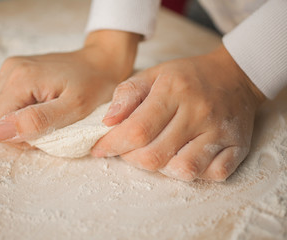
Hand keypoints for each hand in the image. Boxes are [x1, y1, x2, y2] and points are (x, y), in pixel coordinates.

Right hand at [0, 30, 139, 146]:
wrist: (100, 62)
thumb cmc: (94, 86)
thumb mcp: (74, 109)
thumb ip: (37, 121)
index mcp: (20, 79)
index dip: (17, 138)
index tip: (44, 131)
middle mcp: (9, 70)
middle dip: (16, 131)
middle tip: (47, 125)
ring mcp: (9, 68)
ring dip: (16, 122)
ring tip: (44, 116)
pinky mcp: (14, 71)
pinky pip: (2, 102)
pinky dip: (17, 113)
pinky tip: (38, 108)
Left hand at [92, 45, 264, 181]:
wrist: (234, 76)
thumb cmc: (187, 78)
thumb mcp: (153, 74)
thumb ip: (127, 94)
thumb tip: (107, 121)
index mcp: (174, 90)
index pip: (137, 130)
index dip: (112, 144)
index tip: (99, 149)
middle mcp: (199, 112)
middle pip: (155, 155)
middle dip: (132, 158)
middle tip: (129, 149)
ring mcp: (221, 131)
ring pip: (183, 170)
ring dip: (162, 168)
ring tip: (158, 152)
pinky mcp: (238, 146)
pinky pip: (213, 174)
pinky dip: (195, 173)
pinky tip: (185, 157)